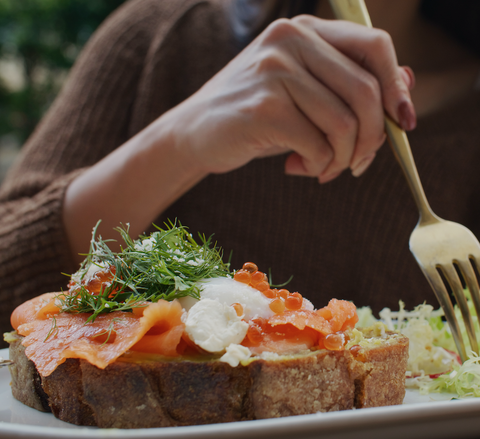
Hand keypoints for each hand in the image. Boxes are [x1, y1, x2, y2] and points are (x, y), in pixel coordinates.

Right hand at [164, 15, 415, 182]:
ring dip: (343, 159)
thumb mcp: (305, 94)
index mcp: (305, 30)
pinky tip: (296, 169)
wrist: (194, 133)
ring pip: (345, 124)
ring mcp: (275, 71)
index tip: (404, 122)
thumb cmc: (256, 115)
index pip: (375, 46)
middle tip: (358, 164)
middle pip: (365, 91)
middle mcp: (290, 40)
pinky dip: (318, 167)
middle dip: (372, 138)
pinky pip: (318, 145)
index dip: (397, 87)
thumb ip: (350, 86)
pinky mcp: (264, 107)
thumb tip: (408, 84)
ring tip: (323, 170)